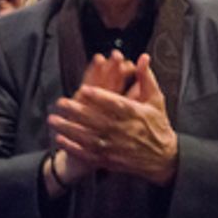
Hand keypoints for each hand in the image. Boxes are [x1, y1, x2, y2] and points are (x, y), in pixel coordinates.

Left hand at [48, 54, 178, 185]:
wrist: (163, 158)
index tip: (84, 89)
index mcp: (135, 114)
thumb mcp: (156, 100)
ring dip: (70, 129)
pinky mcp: (110, 159)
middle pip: (98, 120)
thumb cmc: (158, 125)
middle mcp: (124, 131)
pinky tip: (60, 139)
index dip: (100, 97)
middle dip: (77, 112)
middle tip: (61, 103)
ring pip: (89, 138)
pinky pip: (89, 154)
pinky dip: (73, 148)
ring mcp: (116, 147)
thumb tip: (143, 57)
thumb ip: (146, 78)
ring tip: (54, 120)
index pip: (115, 104)